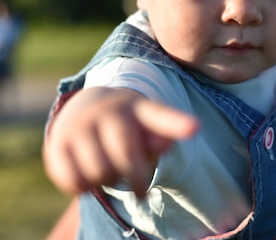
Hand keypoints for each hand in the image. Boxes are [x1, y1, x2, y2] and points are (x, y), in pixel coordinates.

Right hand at [43, 87, 198, 197]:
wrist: (85, 107)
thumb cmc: (129, 125)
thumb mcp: (150, 126)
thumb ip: (163, 136)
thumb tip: (165, 143)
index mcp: (139, 108)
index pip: (161, 116)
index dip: (178, 124)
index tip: (195, 128)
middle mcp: (108, 112)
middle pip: (126, 154)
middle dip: (137, 179)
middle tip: (142, 190)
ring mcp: (81, 126)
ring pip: (99, 172)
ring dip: (109, 182)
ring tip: (112, 174)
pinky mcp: (57, 144)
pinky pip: (73, 179)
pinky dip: (84, 187)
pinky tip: (90, 177)